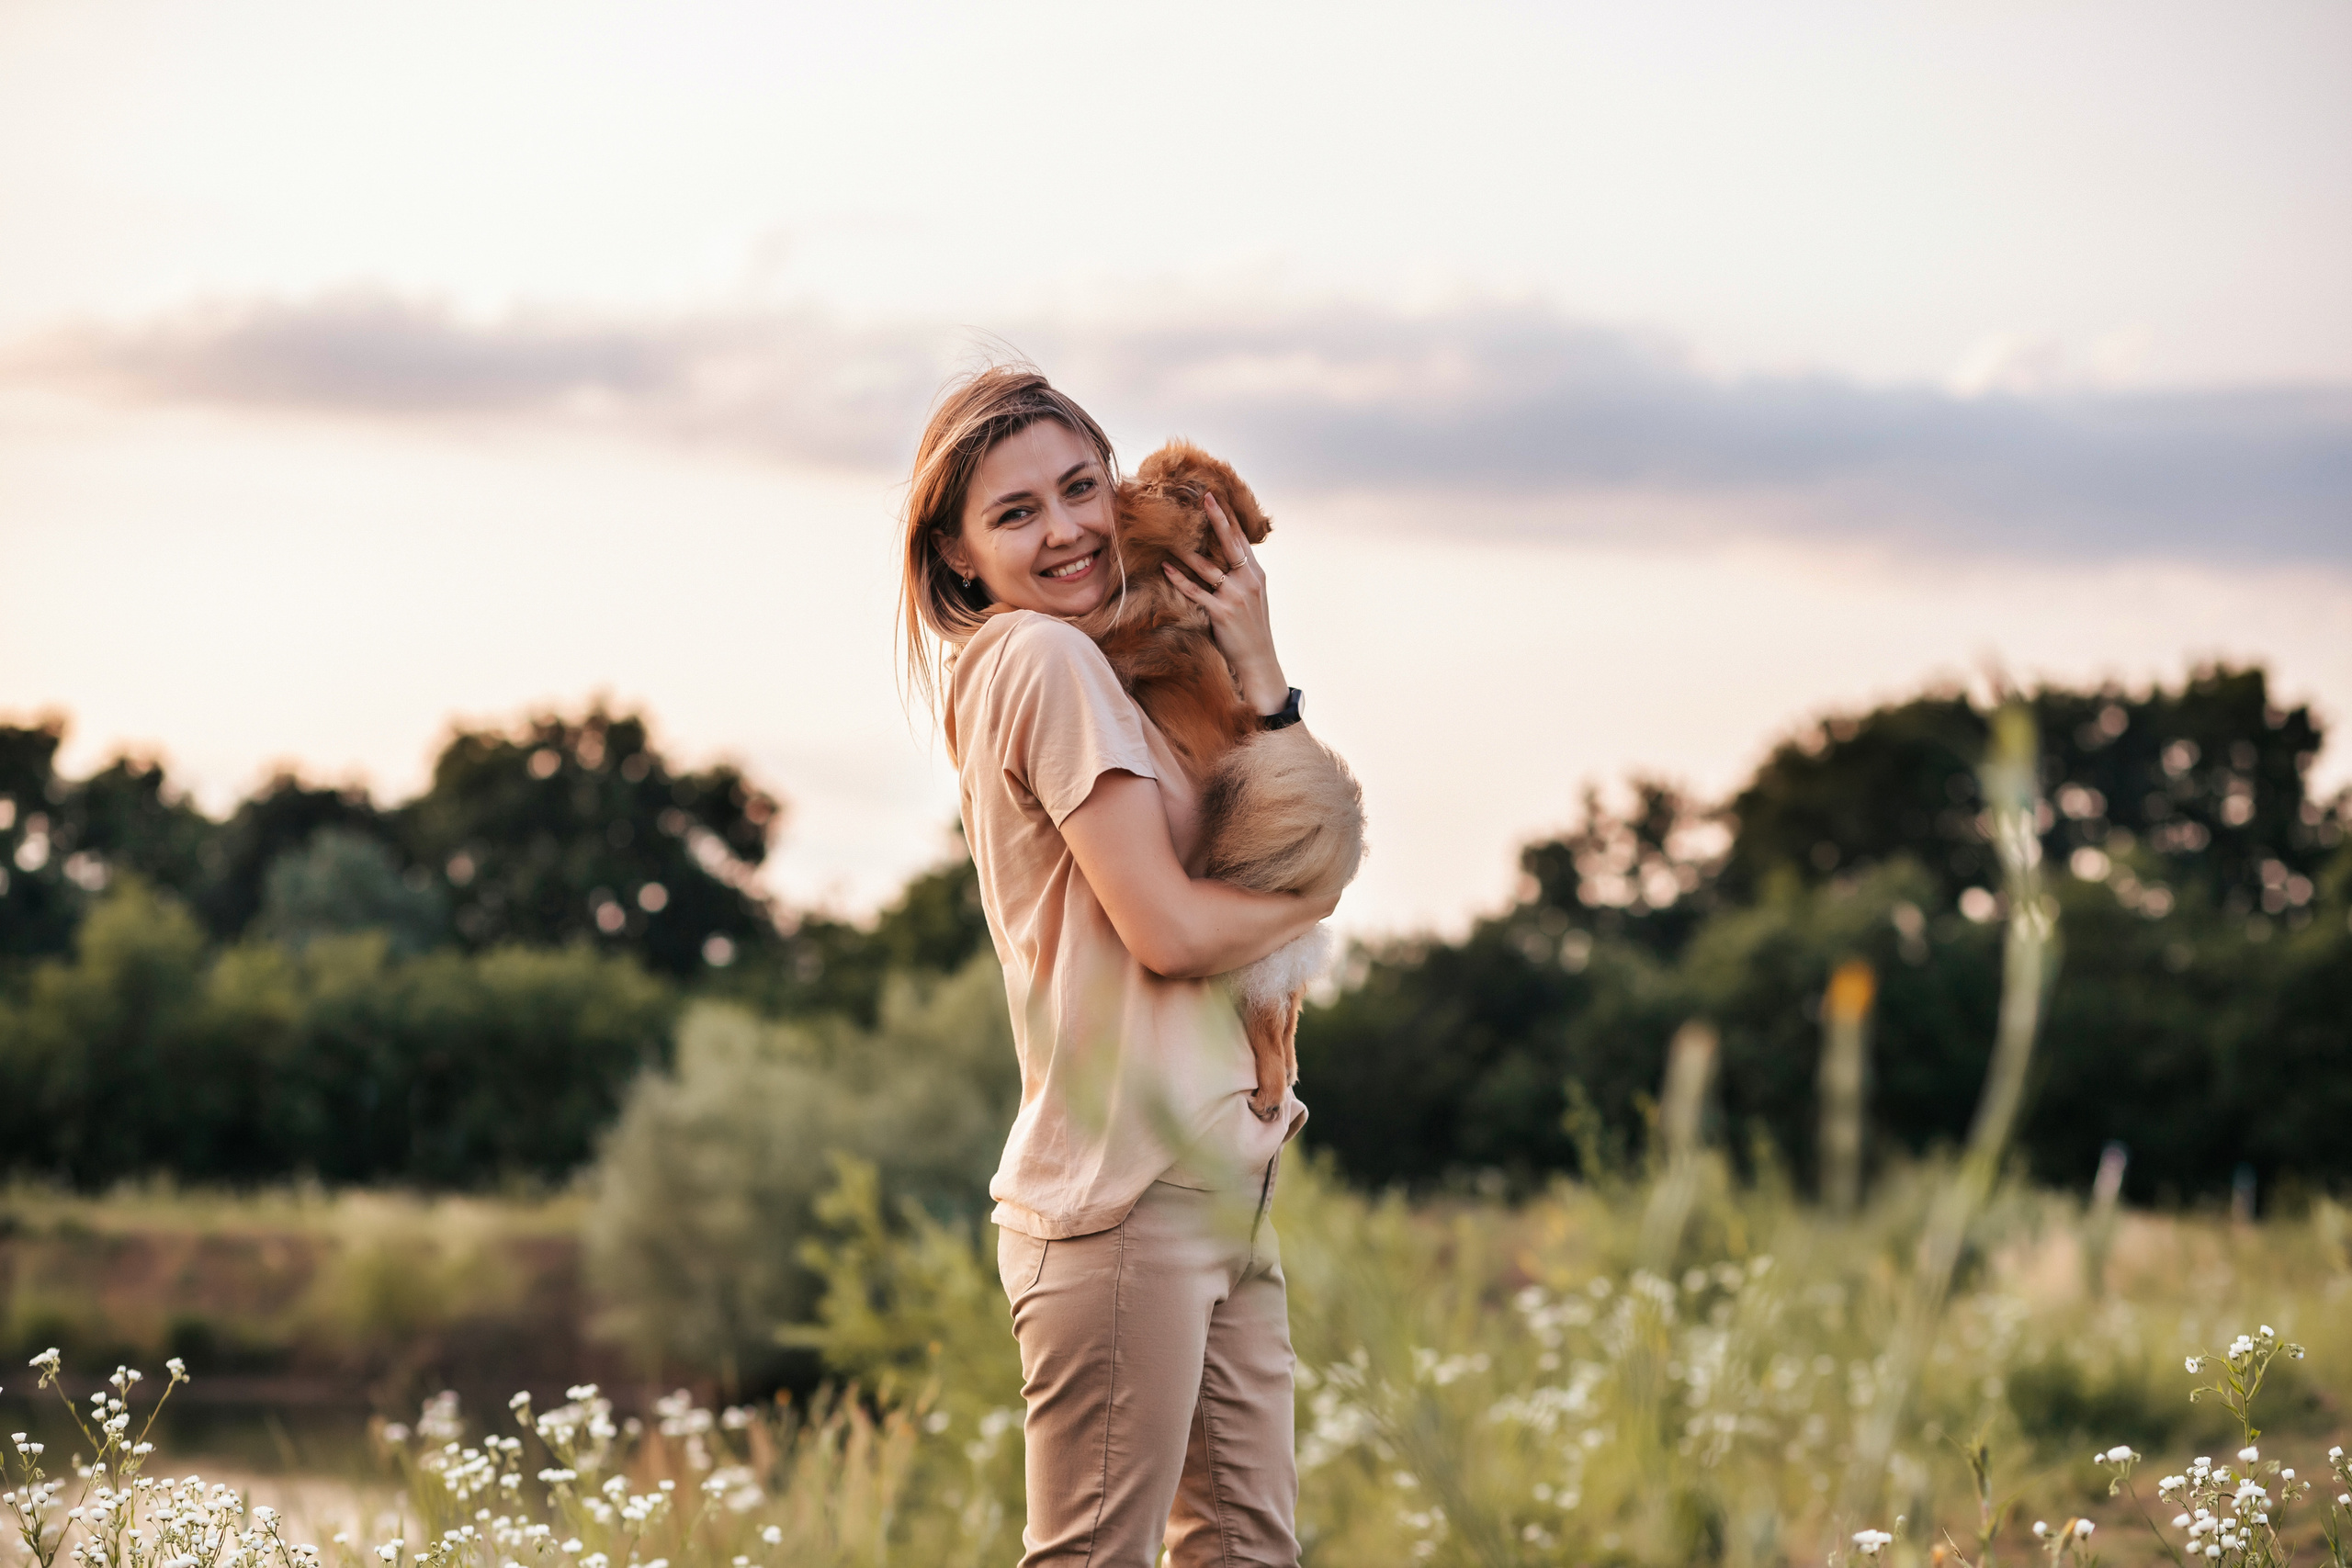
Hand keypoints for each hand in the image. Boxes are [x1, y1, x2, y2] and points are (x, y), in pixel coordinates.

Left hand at [1161, 493, 1289, 714]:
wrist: (1259, 660)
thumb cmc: (1252, 628)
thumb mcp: (1254, 596)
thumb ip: (1242, 575)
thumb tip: (1228, 555)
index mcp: (1256, 574)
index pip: (1242, 539)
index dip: (1230, 517)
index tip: (1218, 497)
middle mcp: (1248, 581)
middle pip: (1230, 543)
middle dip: (1217, 518)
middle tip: (1204, 497)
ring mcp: (1235, 596)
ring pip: (1208, 566)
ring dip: (1188, 548)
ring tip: (1171, 532)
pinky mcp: (1221, 613)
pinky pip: (1196, 591)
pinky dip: (1179, 578)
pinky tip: (1166, 567)